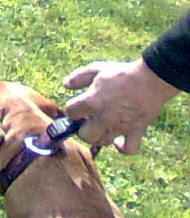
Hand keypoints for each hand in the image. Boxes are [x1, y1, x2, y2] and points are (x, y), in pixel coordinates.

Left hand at [63, 58, 178, 152]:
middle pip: (84, 134)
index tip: (77, 106)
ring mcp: (121, 126)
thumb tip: (66, 85)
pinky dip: (122, 148)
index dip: (72, 109)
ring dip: (98, 137)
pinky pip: (129, 148)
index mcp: (93, 101)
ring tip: (100, 129)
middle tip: (86, 121)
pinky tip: (118, 142)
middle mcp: (105, 117)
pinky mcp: (136, 130)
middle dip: (81, 129)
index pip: (71, 112)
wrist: (151, 78)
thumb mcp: (97, 69)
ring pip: (102, 142)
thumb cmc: (123, 73)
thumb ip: (79, 77)